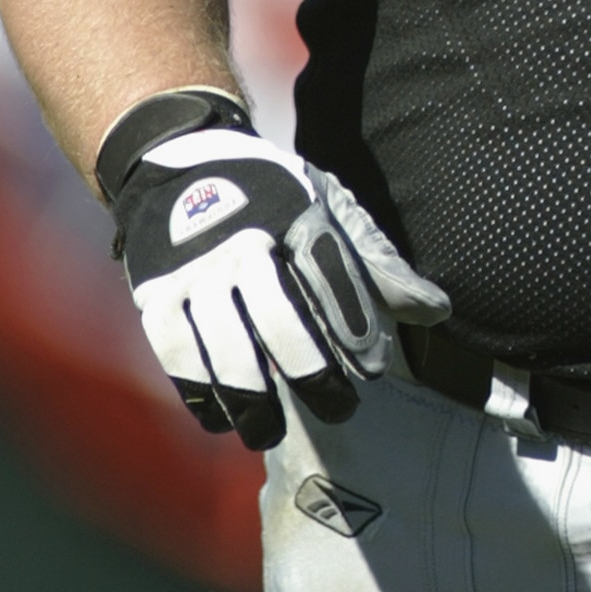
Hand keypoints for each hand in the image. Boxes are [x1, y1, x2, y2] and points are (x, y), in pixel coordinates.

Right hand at [102, 98, 447, 449]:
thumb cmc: (272, 195)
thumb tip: (434, 313)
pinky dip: (198, 393)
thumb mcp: (327, 205)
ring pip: (224, 347)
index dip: (354, 328)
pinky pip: (176, 353)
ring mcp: (195, 270)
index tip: (373, 370)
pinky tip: (221, 420)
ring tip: (270, 433)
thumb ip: (376, 263)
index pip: (330, 279)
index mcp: (294, 215)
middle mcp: (243, 243)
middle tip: (340, 409)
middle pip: (278, 319)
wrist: (179, 158)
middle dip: (311, 373)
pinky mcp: (156, 292)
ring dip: (251, 399)